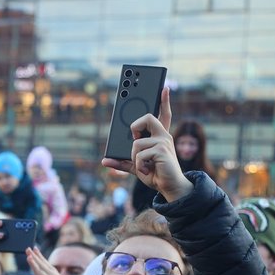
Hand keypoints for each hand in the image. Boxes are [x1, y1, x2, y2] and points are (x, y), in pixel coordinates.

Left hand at [23, 247, 68, 274]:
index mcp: (52, 271)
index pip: (44, 261)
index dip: (39, 254)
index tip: (34, 247)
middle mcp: (50, 274)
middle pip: (40, 264)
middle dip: (34, 256)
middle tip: (28, 249)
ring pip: (39, 271)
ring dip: (33, 264)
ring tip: (28, 258)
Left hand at [100, 87, 193, 201]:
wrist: (169, 187)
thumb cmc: (155, 174)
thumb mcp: (135, 167)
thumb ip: (121, 162)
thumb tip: (104, 161)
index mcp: (158, 136)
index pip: (163, 115)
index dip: (164, 101)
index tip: (164, 88)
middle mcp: (163, 136)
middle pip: (147, 117)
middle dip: (134, 126)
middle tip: (133, 140)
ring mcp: (163, 142)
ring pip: (136, 142)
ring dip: (135, 157)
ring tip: (144, 166)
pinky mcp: (161, 150)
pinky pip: (139, 154)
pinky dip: (139, 165)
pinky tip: (147, 170)